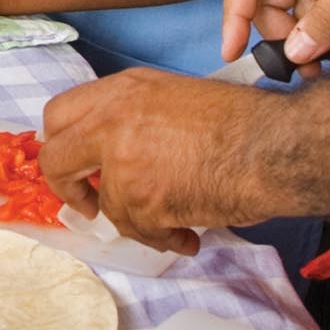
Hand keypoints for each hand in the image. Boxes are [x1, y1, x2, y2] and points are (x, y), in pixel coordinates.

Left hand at [40, 68, 264, 254]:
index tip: (75, 165)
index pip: (58, 115)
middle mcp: (113, 120)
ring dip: (140, 223)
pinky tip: (189, 235)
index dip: (61, 145)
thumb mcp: (174, 98)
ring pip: (110, 207)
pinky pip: (141, 232)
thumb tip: (109, 153)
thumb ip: (133, 118)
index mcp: (122, 90)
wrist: (274, 146)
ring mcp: (125, 160)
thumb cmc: (241, 123)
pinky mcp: (143, 199)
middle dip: (68, 189)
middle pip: (56, 159)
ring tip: (175, 224)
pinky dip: (164, 239)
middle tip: (88, 205)